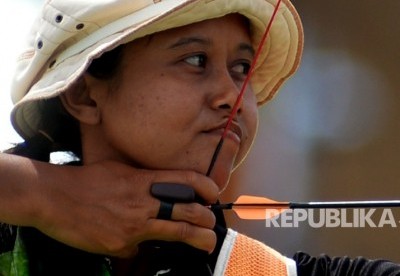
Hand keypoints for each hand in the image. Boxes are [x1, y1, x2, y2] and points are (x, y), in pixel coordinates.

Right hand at [30, 160, 218, 256]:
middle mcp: (143, 202)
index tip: (213, 195)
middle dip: (207, 220)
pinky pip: (139, 249)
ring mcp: (134, 225)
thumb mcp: (120, 170)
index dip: (207, 187)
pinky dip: (140, 247)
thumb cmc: (87, 180)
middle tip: (212, 225)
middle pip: (189, 211)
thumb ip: (143, 181)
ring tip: (207, 244)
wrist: (54, 198)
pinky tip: (130, 241)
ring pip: (177, 233)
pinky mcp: (121, 245)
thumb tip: (157, 195)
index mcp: (144, 179)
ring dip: (197, 239)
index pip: (186, 180)